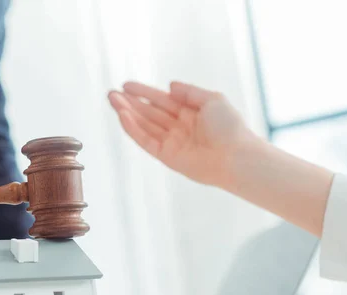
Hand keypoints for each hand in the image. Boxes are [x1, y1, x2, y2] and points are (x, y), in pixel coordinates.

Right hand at [108, 81, 261, 187]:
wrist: (235, 156)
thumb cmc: (229, 128)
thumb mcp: (212, 99)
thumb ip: (189, 92)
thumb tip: (169, 86)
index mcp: (190, 113)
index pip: (161, 101)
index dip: (144, 92)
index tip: (126, 85)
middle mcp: (178, 128)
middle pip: (149, 113)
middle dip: (130, 102)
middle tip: (111, 93)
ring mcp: (171, 142)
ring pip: (144, 125)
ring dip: (127, 113)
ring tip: (112, 101)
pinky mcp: (166, 156)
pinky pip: (145, 140)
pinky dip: (133, 129)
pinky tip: (123, 116)